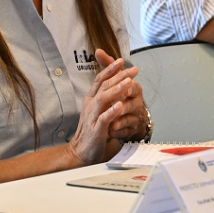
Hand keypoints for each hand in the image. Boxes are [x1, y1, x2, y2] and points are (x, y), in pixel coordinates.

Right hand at [66, 51, 137, 165]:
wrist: (80, 151)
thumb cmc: (92, 130)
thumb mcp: (97, 110)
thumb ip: (105, 96)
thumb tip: (114, 82)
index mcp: (91, 99)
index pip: (99, 80)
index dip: (110, 69)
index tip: (121, 61)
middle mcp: (90, 106)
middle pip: (103, 86)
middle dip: (119, 76)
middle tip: (133, 70)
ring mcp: (92, 117)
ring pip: (103, 99)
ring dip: (116, 90)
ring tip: (128, 82)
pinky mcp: (96, 130)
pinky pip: (104, 119)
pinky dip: (112, 112)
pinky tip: (120, 105)